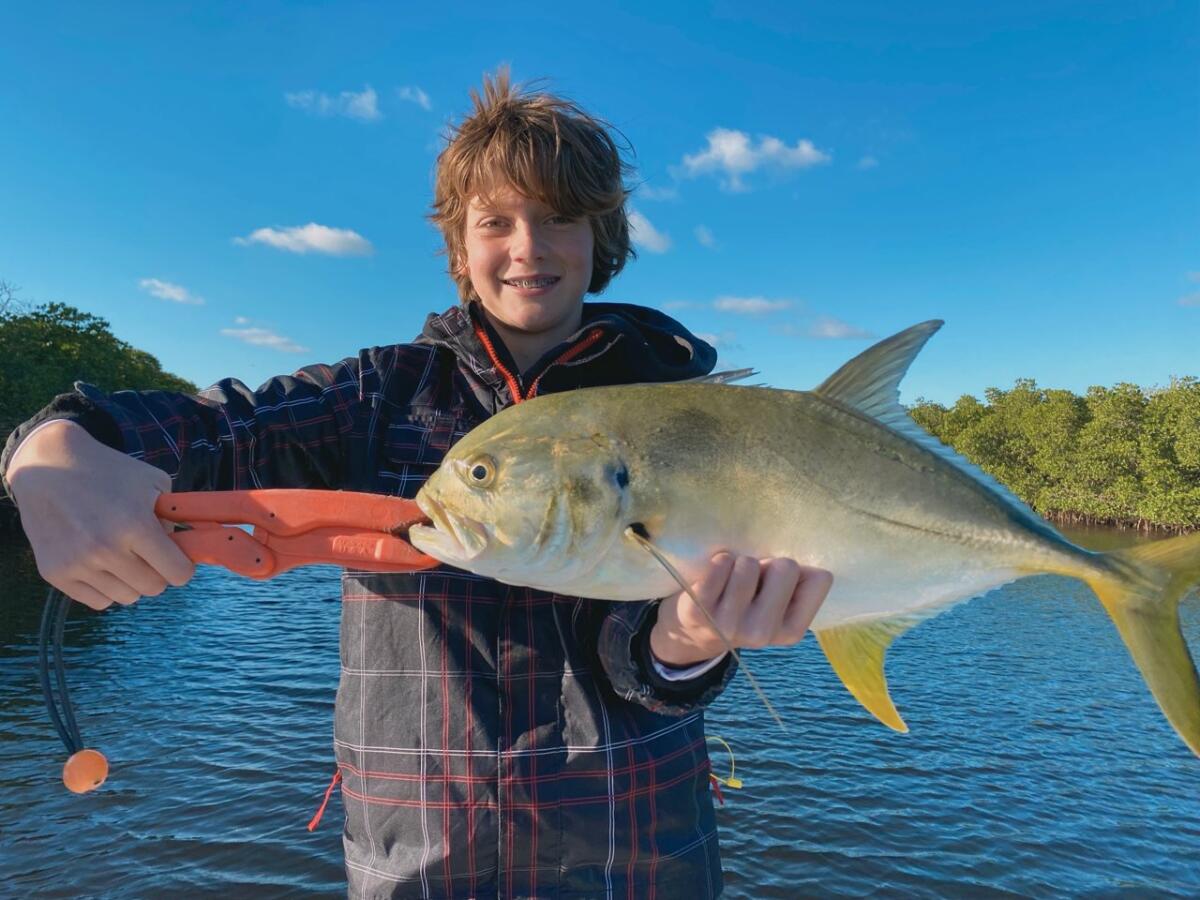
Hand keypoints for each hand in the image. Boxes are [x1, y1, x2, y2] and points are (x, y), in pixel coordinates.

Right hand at [7, 420, 194, 609]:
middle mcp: (105, 548)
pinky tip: (101, 563)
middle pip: (154, 588)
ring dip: (132, 581)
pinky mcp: (54, 573)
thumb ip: (175, 518)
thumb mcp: (153, 483)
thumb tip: (189, 549)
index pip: (178, 573)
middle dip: (158, 572)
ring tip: (122, 554)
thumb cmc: (109, 472)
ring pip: (127, 597)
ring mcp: (77, 563)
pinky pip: (98, 601)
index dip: (183, 566)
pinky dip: (106, 587)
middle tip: (148, 553)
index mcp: (135, 524)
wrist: (47, 466)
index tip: (177, 558)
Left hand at [649, 553, 832, 666]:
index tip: (775, 586)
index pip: (820, 579)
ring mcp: (729, 625)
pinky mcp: (698, 611)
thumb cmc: (743, 605)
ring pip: (750, 563)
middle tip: (751, 582)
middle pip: (786, 567)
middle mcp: (762, 633)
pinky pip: (721, 564)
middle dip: (768, 565)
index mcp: (791, 631)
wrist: (691, 632)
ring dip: (738, 564)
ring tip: (728, 581)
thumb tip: (810, 559)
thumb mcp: (777, 603)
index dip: (796, 574)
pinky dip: (718, 562)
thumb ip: (797, 584)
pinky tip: (711, 580)